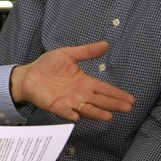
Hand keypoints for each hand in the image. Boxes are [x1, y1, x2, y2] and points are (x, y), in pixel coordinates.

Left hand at [9, 41, 134, 120]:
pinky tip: (77, 116)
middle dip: (114, 105)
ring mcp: (69, 102)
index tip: (131, 99)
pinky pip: (64, 111)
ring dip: (96, 113)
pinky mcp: (56, 106)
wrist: (29, 74)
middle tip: (128, 108)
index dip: (117, 94)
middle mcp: (80, 94)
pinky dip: (70, 114)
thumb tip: (106, 44)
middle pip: (100, 101)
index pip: (105, 89)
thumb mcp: (69, 54)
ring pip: (86, 109)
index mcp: (85, 82)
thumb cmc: (48, 65)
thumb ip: (87, 52)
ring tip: (109, 116)